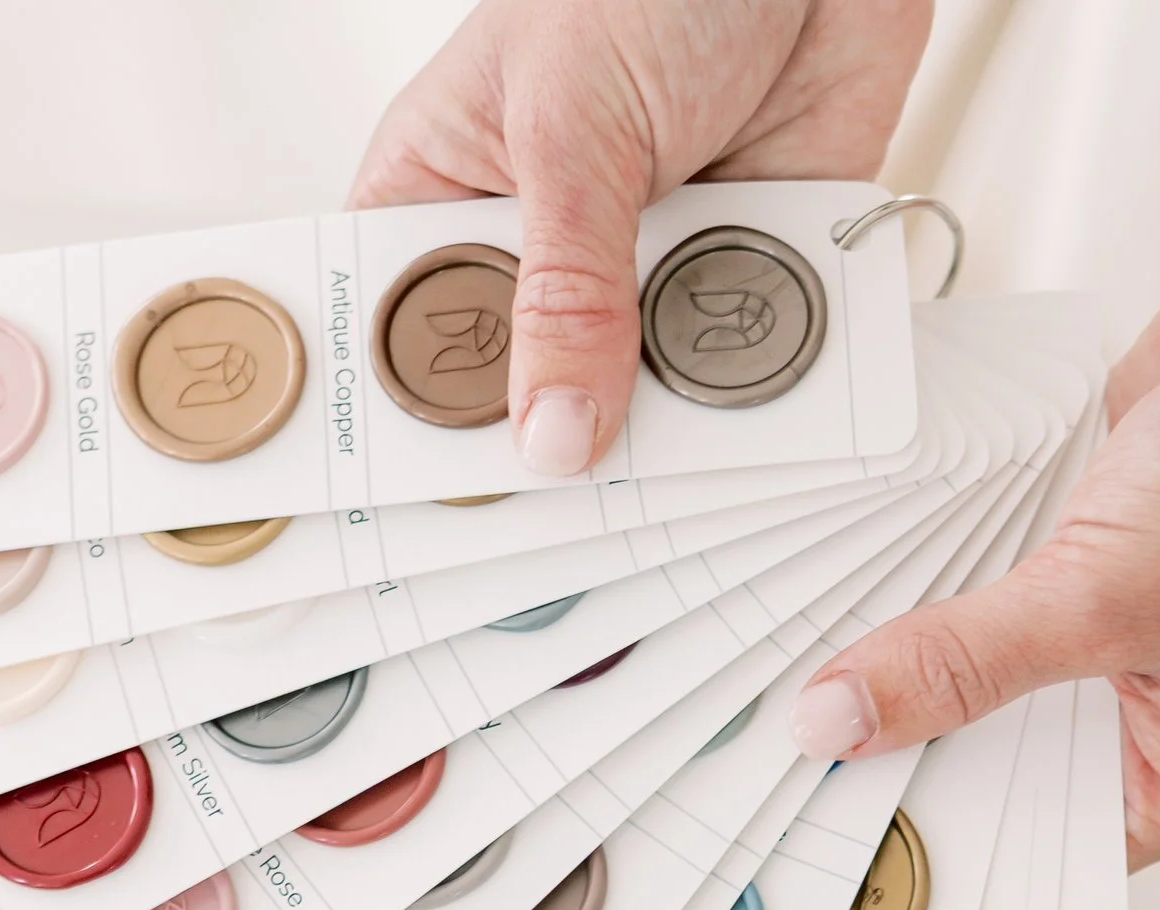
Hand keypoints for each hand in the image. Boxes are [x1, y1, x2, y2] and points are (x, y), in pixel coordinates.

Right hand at [351, 0, 931, 477]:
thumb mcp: (573, 124)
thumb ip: (566, 287)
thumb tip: (551, 434)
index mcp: (449, 197)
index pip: (406, 339)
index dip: (412, 431)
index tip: (422, 518)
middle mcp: (541, 254)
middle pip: (525, 400)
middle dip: (548, 461)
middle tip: (554, 536)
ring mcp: (640, 276)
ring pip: (637, 407)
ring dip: (660, 445)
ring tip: (660, 504)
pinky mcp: (738, 279)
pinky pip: (738, 374)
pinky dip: (753, 401)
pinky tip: (753, 439)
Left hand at [789, 181, 1159, 868]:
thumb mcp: (1102, 598)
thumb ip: (961, 663)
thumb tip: (838, 719)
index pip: (1017, 840)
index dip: (921, 835)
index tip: (814, 831)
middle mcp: (1143, 710)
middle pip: (984, 750)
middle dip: (900, 731)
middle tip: (773, 741)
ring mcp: (1118, 614)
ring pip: (977, 649)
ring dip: (907, 635)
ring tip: (783, 654)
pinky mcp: (1093, 522)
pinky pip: (984, 558)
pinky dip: (934, 550)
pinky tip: (850, 558)